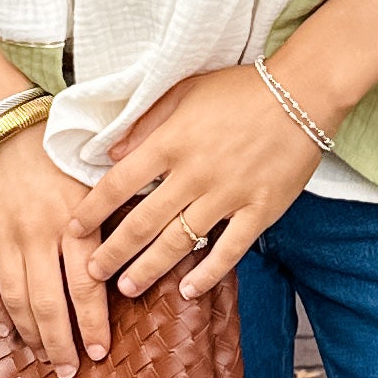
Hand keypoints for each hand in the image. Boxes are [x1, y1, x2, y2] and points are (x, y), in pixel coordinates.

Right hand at [0, 126, 112, 377]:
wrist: (1, 120)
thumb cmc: (57, 149)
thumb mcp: (94, 176)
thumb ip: (112, 216)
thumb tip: (141, 252)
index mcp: (72, 219)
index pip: (84, 285)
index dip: (92, 323)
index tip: (99, 351)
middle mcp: (35, 231)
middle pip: (47, 303)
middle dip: (60, 343)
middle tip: (70, 370)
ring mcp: (1, 234)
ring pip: (13, 300)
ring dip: (29, 334)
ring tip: (43, 356)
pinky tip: (7, 328)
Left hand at [73, 63, 326, 300]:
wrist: (302, 93)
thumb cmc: (241, 88)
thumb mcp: (185, 90)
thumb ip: (146, 122)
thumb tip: (111, 153)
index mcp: (171, 143)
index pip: (119, 183)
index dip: (93, 210)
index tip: (74, 229)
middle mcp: (195, 173)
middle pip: (143, 222)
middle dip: (113, 251)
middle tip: (91, 274)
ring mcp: (228, 195)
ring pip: (180, 242)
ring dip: (149, 268)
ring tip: (127, 286)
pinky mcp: (260, 210)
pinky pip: (230, 249)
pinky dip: (208, 273)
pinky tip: (188, 289)